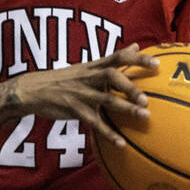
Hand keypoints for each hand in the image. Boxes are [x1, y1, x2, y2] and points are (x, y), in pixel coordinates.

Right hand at [12, 44, 156, 146]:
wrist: (32, 89)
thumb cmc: (63, 78)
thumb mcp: (87, 66)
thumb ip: (112, 59)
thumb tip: (136, 45)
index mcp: (93, 66)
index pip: (118, 57)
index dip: (137, 59)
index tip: (157, 64)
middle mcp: (89, 77)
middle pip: (112, 76)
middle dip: (130, 86)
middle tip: (147, 98)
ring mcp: (81, 94)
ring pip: (106, 99)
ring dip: (126, 109)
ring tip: (145, 117)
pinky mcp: (74, 110)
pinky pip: (94, 122)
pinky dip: (108, 134)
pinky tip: (121, 144)